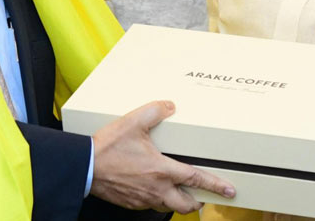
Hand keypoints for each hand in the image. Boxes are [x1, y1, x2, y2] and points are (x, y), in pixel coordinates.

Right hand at [91, 100, 235, 212]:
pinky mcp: (131, 202)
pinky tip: (155, 190)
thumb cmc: (108, 147)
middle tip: (205, 197)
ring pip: (169, 207)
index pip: (196, 179)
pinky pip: (151, 206)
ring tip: (182, 194)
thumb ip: (154, 111)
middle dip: (198, 202)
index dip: (215, 185)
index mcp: (161, 169)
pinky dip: (159, 200)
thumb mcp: (133, 122)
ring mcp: (143, 198)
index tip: (229, 190)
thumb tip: (169, 106)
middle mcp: (156, 188)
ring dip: (178, 203)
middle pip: (186, 204)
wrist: (85, 166)